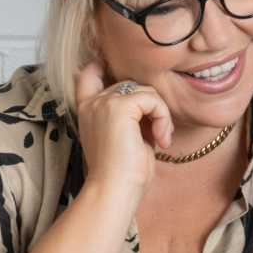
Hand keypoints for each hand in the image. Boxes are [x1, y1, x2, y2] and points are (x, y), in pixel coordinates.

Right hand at [75, 59, 173, 198]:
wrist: (114, 190)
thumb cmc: (124, 173)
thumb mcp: (127, 137)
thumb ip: (133, 116)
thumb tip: (151, 101)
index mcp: (89, 110)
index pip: (89, 75)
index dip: (99, 65)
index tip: (107, 61)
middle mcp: (93, 103)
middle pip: (133, 85)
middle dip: (153, 108)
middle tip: (160, 135)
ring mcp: (104, 103)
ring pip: (147, 91)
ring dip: (162, 115)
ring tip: (161, 139)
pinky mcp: (119, 107)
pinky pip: (153, 99)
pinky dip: (164, 118)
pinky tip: (161, 139)